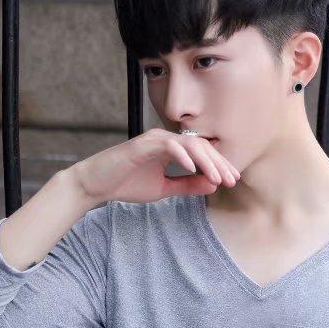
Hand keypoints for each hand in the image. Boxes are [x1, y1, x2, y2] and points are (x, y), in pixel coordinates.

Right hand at [68, 127, 240, 206]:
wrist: (96, 185)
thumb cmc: (126, 183)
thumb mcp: (164, 188)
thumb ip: (187, 186)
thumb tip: (212, 185)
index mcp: (170, 148)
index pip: (202, 152)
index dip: (219, 165)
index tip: (232, 180)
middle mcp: (165, 139)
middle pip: (201, 145)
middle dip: (219, 163)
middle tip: (232, 180)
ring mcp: (154, 140)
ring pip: (189, 144)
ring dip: (206, 161)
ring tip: (217, 177)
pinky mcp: (143, 145)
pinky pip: (169, 146)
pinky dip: (183, 157)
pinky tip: (194, 170)